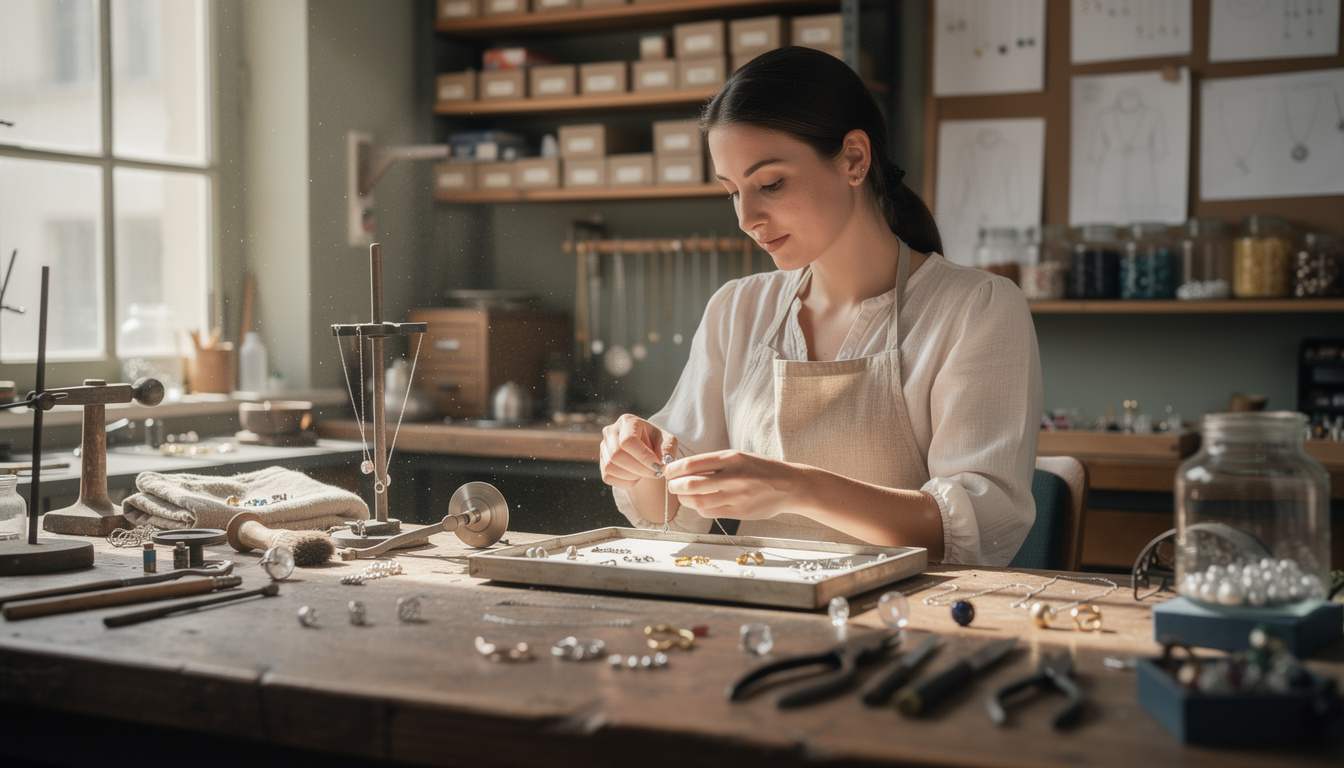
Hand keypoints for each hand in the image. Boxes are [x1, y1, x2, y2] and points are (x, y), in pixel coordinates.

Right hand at [599, 414, 676, 489]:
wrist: (645, 447)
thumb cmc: (656, 441)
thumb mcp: (667, 440)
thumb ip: (668, 449)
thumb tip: (663, 462)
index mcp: (627, 421)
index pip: (628, 441)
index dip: (643, 457)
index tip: (657, 466)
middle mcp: (611, 431)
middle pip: (617, 455)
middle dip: (638, 468)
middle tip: (654, 473)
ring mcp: (604, 447)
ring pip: (610, 467)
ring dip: (632, 476)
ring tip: (645, 473)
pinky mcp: (602, 462)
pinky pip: (608, 477)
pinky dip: (625, 482)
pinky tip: (636, 476)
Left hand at [664, 450, 805, 520]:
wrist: (790, 486)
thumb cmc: (761, 469)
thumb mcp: (738, 457)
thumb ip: (713, 463)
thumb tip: (683, 470)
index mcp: (731, 458)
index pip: (691, 465)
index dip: (673, 470)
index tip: (668, 471)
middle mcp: (732, 477)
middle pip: (690, 485)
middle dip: (674, 486)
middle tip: (672, 485)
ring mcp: (736, 496)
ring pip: (697, 502)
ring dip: (685, 499)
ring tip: (685, 494)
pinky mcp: (738, 512)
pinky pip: (710, 513)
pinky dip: (700, 508)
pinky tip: (701, 503)